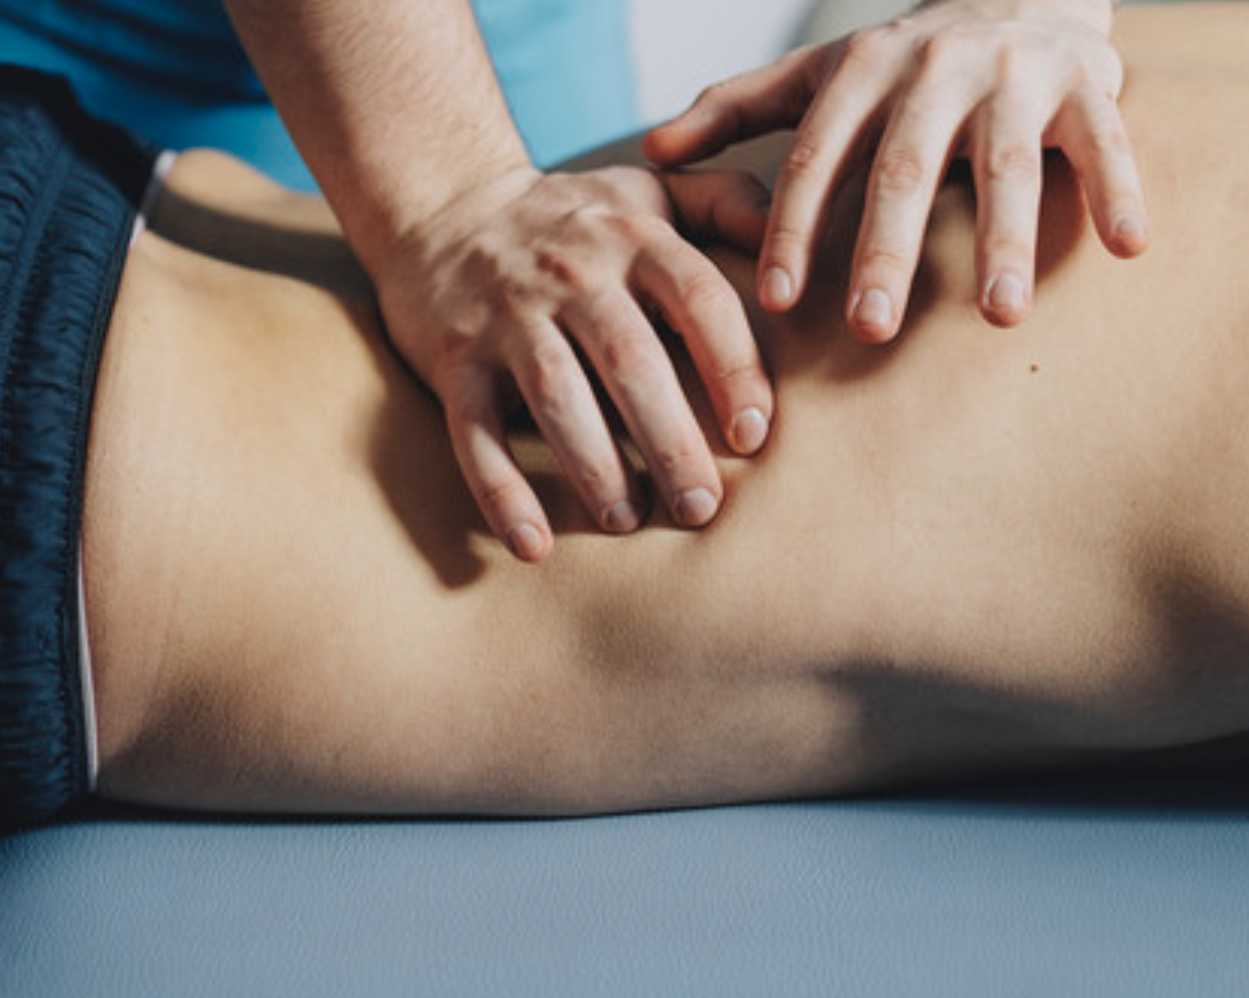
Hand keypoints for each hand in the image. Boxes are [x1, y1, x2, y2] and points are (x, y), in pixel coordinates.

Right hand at [373, 165, 773, 561]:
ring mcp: (507, 316)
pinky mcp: (454, 359)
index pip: (698, 297)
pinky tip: (533, 545)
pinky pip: (475, 430)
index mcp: (633, 238)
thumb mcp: (648, 194)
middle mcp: (571, 272)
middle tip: (702, 508)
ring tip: (629, 521)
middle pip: (630, 360)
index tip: (754, 434)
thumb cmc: (572, 219)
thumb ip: (727, 203)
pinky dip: (500, 490)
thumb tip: (805, 231)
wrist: (438, 203)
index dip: (732, 365)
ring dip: (595, 467)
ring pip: (558, 396)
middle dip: (671, 439)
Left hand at [644, 0, 1148, 339]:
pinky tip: (1131, 246)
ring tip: (1001, 317)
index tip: (774, 303)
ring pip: (1006, 162)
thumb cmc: (905, 62)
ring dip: (1005, 239)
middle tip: (869, 330)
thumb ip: (737, 110)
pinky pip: (1107, 139)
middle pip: (904, 168)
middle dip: (886, 250)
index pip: (816, 157)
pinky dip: (1120, 188)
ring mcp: (1013, 73)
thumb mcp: (820, 76)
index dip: (793, 228)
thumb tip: (649, 153)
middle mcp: (935, 66)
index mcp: (862, 71)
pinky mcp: (1088, 81)